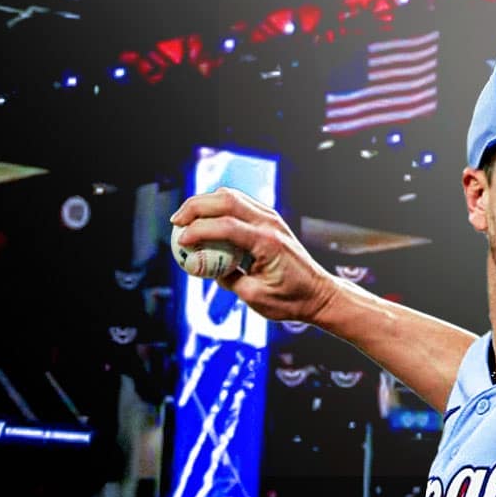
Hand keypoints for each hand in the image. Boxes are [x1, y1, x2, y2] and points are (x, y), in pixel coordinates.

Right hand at [169, 187, 339, 325]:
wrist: (319, 294)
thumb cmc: (290, 300)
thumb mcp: (254, 297)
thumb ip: (227, 279)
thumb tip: (203, 266)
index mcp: (267, 243)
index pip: (225, 226)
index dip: (198, 230)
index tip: (181, 240)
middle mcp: (270, 223)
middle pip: (226, 200)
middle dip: (195, 207)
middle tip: (176, 222)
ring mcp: (272, 218)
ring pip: (231, 196)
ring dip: (205, 203)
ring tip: (186, 219)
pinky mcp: (270, 219)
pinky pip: (239, 204)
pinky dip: (218, 207)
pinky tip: (205, 220)